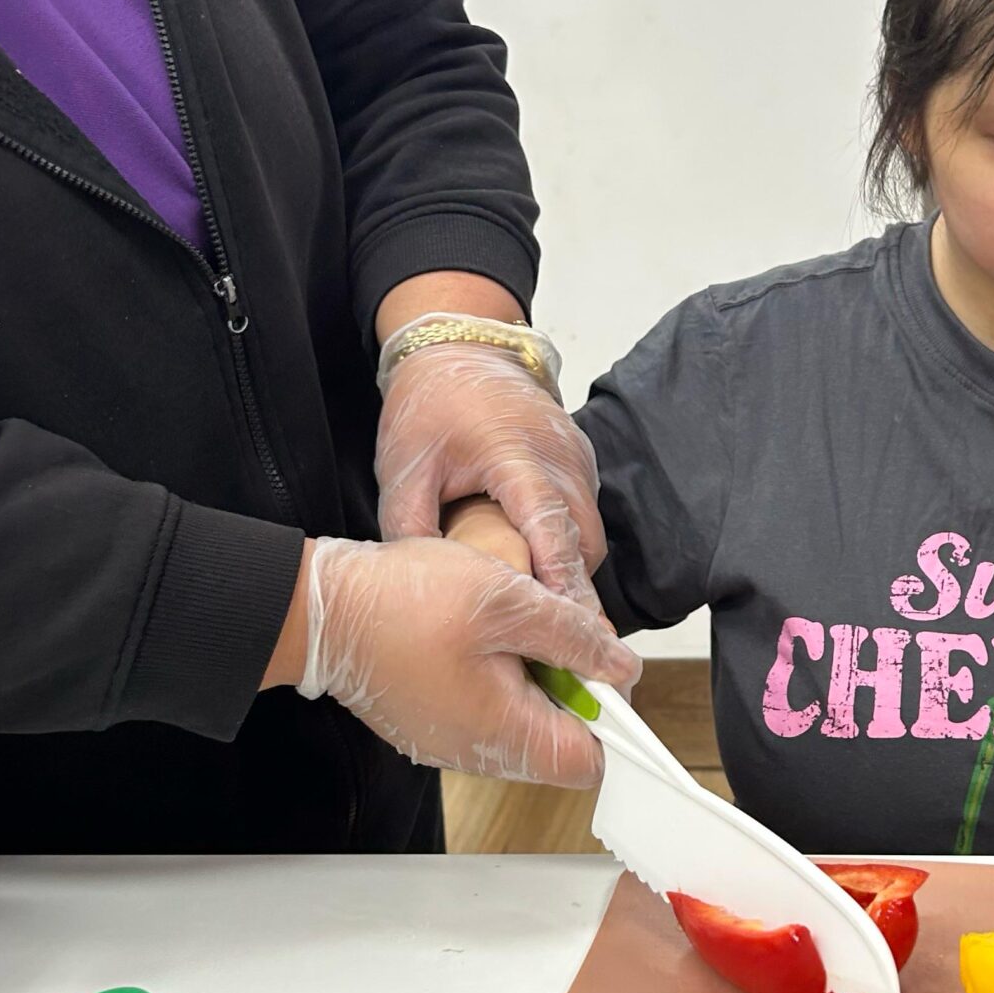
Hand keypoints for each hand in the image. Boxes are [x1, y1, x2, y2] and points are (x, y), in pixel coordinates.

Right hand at [296, 532, 636, 787]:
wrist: (319, 607)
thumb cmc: (403, 602)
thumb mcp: (510, 601)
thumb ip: (575, 637)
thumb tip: (621, 666)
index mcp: (503, 735)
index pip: (589, 761)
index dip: (611, 718)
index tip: (604, 670)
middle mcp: (475, 753)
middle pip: (555, 741)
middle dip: (567, 686)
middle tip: (545, 629)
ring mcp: (447, 741)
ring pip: (518, 721)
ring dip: (528, 674)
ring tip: (503, 625)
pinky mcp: (427, 721)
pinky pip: (481, 709)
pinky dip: (492, 674)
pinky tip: (473, 633)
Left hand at [376, 344, 603, 607]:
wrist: (459, 349)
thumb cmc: (430, 406)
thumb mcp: (404, 469)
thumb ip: (411, 529)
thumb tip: (431, 592)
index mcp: (517, 454)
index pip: (551, 529)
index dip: (563, 583)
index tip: (572, 629)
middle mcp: (561, 456)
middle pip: (584, 543)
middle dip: (572, 592)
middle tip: (551, 643)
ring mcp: (578, 456)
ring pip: (589, 534)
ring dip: (570, 571)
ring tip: (543, 616)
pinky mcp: (581, 460)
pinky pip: (585, 515)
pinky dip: (569, 547)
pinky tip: (540, 572)